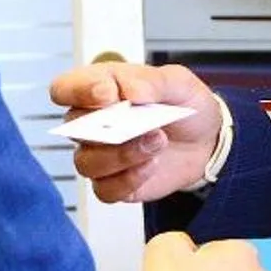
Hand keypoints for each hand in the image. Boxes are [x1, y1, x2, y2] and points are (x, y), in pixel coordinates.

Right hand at [47, 60, 221, 203]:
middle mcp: (92, 123)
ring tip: (157, 141)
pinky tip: (151, 165)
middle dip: (104, 127)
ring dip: (121, 154)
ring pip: (87, 162)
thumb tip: (130, 90)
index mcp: (100, 88)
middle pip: (72, 128)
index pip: (64, 88)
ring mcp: (101, 155)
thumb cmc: (184, 105)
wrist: (206, 141)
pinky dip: (129, 179)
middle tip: (138, 122)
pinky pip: (106, 189)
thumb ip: (153, 81)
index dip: (77, 91)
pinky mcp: (114, 183)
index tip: (107, 93)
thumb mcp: (178, 82)